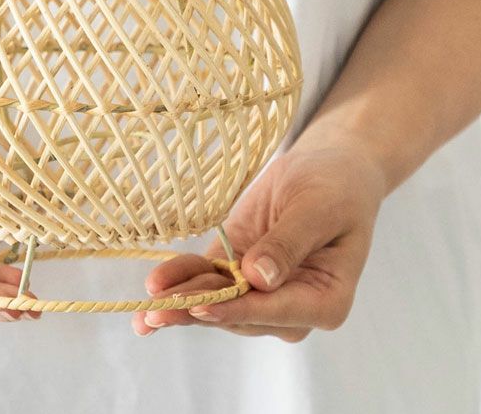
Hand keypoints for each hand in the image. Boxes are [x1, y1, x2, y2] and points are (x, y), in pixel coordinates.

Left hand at [131, 136, 386, 340]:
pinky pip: (206, 277)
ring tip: (145, 310)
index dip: (236, 309)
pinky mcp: (235, 267)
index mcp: (324, 301)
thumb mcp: (317, 209)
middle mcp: (290, 306)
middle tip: (157, 312)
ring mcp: (259, 289)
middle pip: (237, 313)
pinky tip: (153, 290)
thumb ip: (289, 244)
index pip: (274, 311)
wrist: (328, 168)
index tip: (202, 306)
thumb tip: (258, 279)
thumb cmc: (335, 187)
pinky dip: (180, 281)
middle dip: (197, 310)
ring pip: (216, 300)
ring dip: (181, 302)